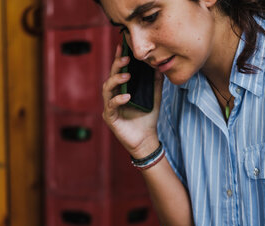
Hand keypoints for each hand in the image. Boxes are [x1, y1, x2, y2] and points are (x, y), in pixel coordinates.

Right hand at [102, 43, 163, 158]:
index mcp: (121, 90)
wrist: (146, 140)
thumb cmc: (147, 119)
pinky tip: (127, 96)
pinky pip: (111, 106)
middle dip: (117, 66)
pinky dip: (118, 100)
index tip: (122, 46)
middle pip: (110, 77)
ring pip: (107, 89)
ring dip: (116, 80)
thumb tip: (158, 67)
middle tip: (125, 58)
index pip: (118, 72)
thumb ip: (155, 83)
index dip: (118, 59)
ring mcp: (109, 107)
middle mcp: (113, 97)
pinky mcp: (110, 118)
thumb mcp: (154, 98)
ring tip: (127, 76)